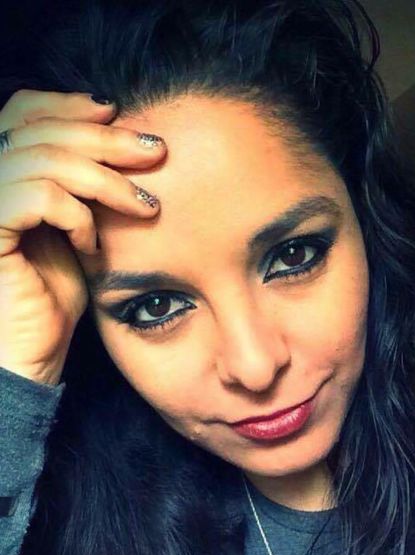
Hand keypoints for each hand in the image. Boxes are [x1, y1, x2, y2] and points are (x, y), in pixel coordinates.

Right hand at [0, 89, 164, 385]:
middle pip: (41, 128)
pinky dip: (77, 215)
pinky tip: (93, 245)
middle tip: (156, 152)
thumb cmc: (56, 292)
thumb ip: (82, 182)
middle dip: (107, 137)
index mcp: (2, 169)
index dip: (71, 103)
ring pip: (46, 160)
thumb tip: (121, 136)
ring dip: (107, 181)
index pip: (25, 109)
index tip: (121, 114)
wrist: (35, 349)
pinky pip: (38, 198)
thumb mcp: (76, 224)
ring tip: (146, 209)